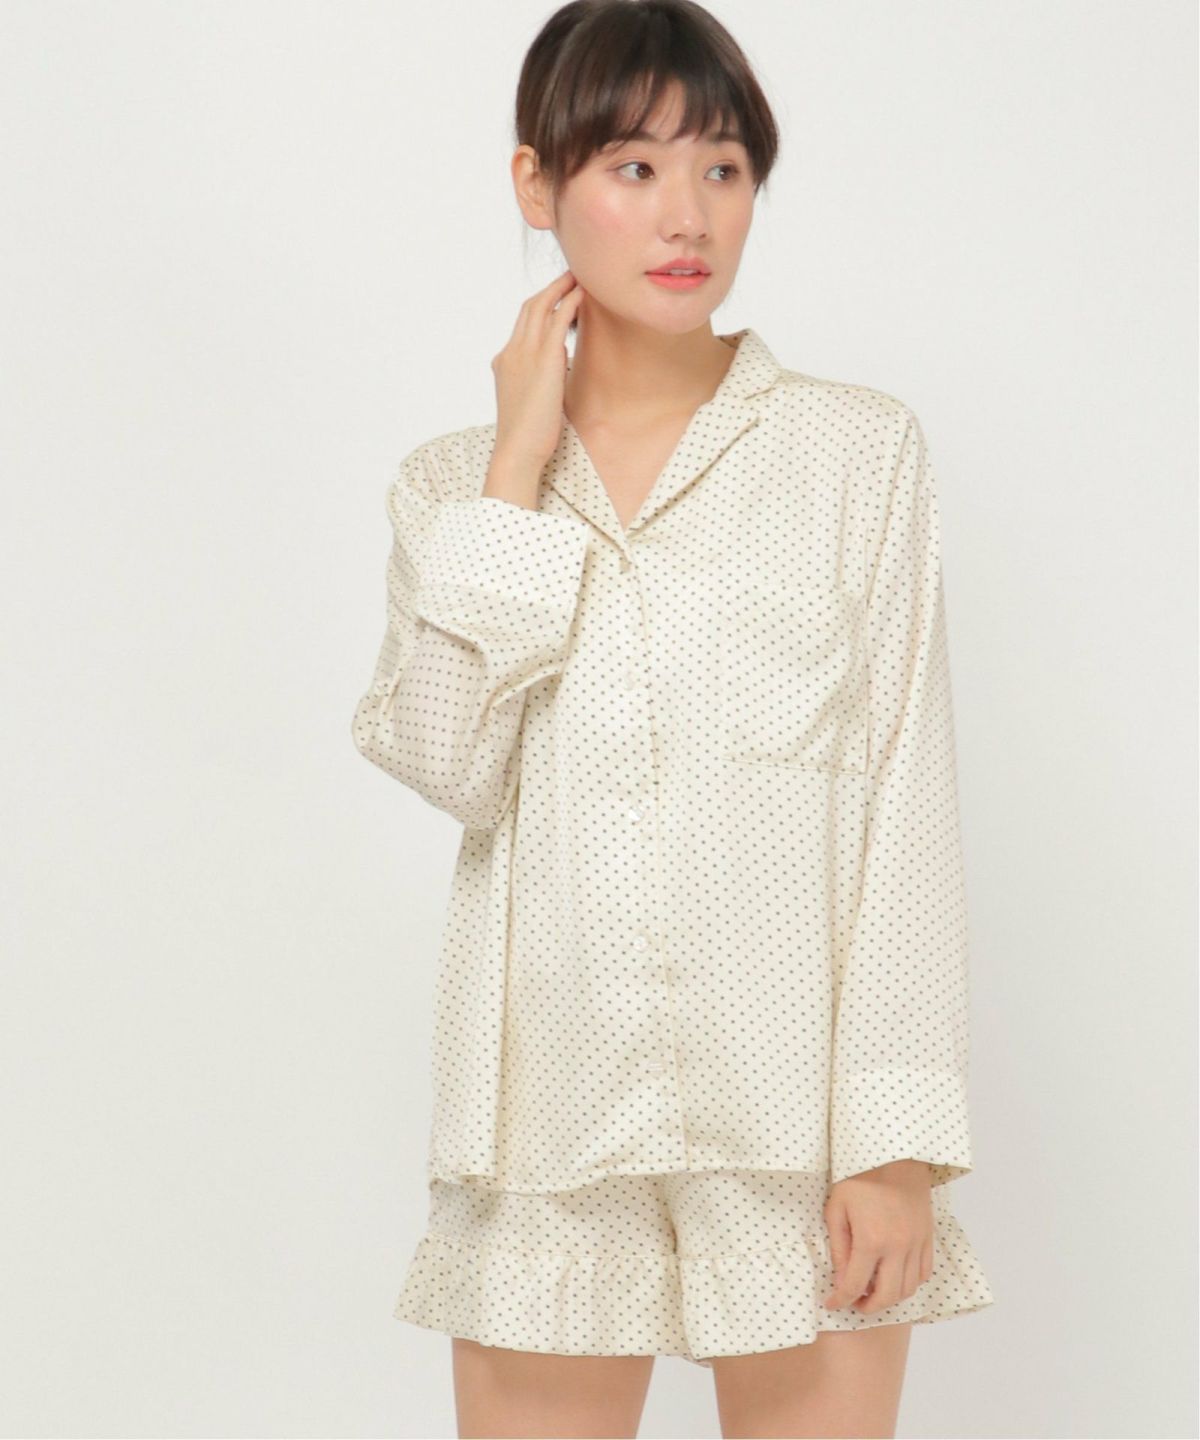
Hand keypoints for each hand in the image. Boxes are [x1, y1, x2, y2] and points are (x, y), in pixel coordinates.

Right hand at [489, 268, 586, 471]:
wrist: (517, 450)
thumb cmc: (526, 435)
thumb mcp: (528, 399)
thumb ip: (538, 377)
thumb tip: (558, 364)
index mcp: (503, 361)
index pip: (521, 325)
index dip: (538, 307)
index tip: (554, 298)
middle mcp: (511, 351)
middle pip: (528, 308)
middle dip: (549, 289)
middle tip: (569, 277)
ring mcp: (524, 353)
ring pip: (541, 307)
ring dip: (559, 289)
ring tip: (578, 278)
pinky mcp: (544, 359)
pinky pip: (557, 321)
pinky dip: (568, 303)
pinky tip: (581, 295)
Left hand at [822, 1160, 933, 1313]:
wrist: (894, 1155)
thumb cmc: (860, 1177)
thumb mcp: (837, 1207)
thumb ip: (838, 1246)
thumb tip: (840, 1279)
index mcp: (871, 1240)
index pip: (854, 1285)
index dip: (840, 1300)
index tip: (831, 1303)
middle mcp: (898, 1247)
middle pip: (887, 1297)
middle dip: (868, 1307)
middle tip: (855, 1303)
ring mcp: (917, 1243)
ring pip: (908, 1289)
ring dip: (890, 1298)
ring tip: (874, 1291)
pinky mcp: (928, 1237)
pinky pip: (924, 1273)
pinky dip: (910, 1283)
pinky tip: (895, 1276)